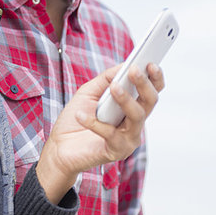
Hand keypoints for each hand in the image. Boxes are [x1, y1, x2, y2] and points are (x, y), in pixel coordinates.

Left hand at [36, 63, 164, 203]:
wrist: (60, 146)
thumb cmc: (77, 117)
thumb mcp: (90, 91)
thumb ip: (107, 78)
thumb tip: (124, 64)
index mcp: (132, 106)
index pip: (151, 91)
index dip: (155, 77)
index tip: (150, 63)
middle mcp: (135, 122)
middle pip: (150, 101)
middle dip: (144, 84)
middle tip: (134, 70)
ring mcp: (129, 138)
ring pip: (137, 116)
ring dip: (125, 99)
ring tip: (113, 87)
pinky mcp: (117, 151)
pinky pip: (110, 133)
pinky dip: (94, 122)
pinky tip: (80, 115)